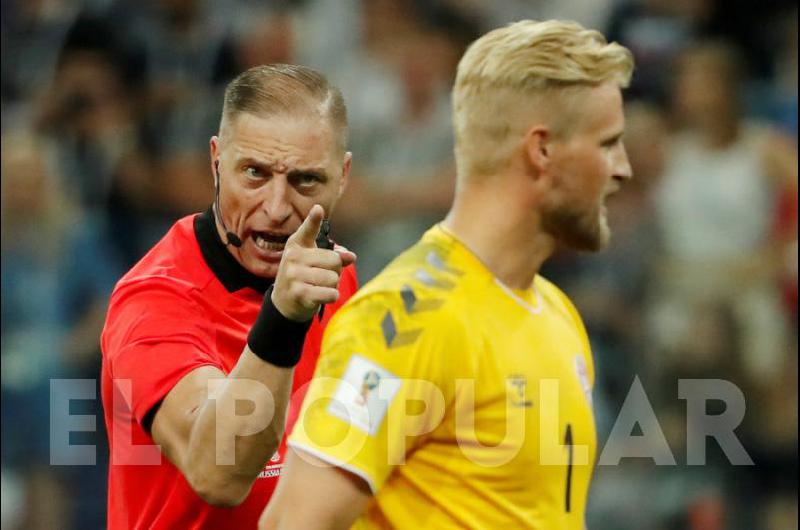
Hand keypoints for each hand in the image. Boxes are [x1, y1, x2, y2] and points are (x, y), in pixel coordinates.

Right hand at [271, 205, 355, 320]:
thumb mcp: (315, 261)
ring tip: (319, 286)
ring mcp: (294, 275)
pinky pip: (330, 293)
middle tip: (321, 276)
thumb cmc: (304, 275)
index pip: (308, 230)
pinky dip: (332, 296)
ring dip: (332, 285)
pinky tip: (322, 296)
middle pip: (334, 260)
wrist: (283, 301)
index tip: (318, 209)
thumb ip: (335, 255)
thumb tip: (351, 257)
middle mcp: (293, 257)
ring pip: (333, 278)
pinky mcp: (299, 293)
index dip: (314, 219)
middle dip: (335, 270)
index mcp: (297, 244)